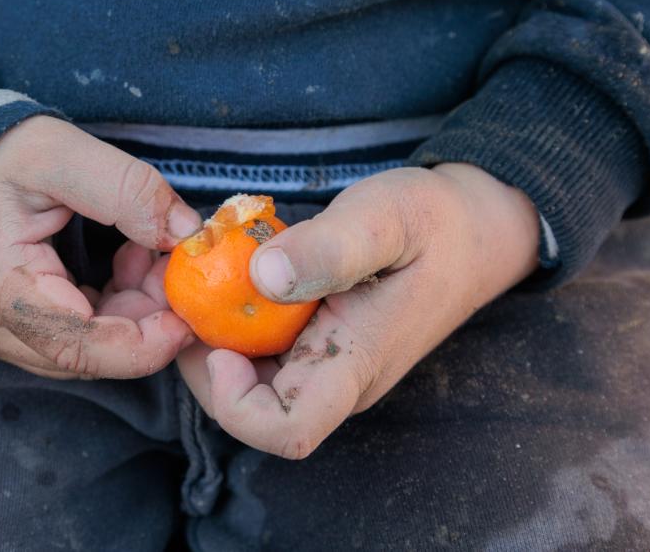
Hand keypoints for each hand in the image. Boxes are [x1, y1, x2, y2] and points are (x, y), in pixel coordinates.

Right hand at [0, 116, 200, 379]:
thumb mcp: (57, 152)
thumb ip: (126, 189)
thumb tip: (185, 235)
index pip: (79, 345)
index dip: (144, 343)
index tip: (187, 314)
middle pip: (84, 356)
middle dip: (143, 322)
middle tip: (171, 269)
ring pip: (78, 352)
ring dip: (126, 316)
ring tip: (142, 256)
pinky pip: (64, 338)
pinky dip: (103, 312)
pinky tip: (119, 267)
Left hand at [176, 164, 539, 458]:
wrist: (473, 228)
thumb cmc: (436, 222)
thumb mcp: (387, 217)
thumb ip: (332, 248)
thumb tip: (264, 274)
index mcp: (354, 365)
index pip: (287, 432)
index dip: (235, 404)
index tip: (218, 343)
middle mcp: (332, 378)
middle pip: (246, 408)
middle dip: (200, 358)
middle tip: (177, 290)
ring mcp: (321, 363)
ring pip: (243, 376)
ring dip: (207, 333)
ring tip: (191, 272)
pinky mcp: (312, 342)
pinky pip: (255, 347)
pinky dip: (227, 316)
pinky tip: (218, 268)